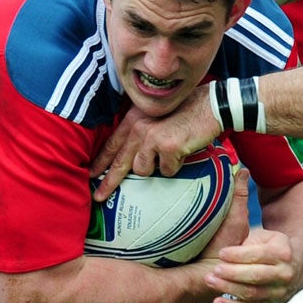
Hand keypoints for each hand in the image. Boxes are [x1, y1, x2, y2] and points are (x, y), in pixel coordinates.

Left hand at [89, 91, 223, 200]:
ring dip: (156, 167)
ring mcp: (151, 137)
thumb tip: (132, 157)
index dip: (101, 161)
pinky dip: (176, 166)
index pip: (112, 144)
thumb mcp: (157, 117)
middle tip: (99, 197)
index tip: (91, 174)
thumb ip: (142, 132)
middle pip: (119, 162)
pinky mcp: (167, 147)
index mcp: (134, 119)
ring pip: (143, 170)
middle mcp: (139, 127)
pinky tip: (183, 152)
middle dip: (109, 182)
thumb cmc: (187, 111)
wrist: (211, 105)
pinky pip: (166, 171)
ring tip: (169, 153)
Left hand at [203, 211, 299, 302]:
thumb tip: (230, 233)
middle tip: (214, 270)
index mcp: (283, 252)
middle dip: (232, 273)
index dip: (238, 255)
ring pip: (252, 294)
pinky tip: (217, 302)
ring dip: (229, 288)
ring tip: (210, 281)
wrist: (294, 268)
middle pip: (256, 276)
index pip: (259, 255)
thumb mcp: (266, 237)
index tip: (221, 253)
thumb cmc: (270, 248)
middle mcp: (285, 274)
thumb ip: (250, 238)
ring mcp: (279, 293)